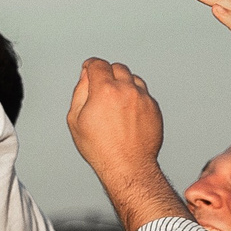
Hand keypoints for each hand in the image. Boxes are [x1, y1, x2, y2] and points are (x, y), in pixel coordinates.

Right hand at [65, 59, 182, 230]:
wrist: (128, 166)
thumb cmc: (100, 147)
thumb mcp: (76, 120)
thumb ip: (79, 92)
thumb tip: (86, 77)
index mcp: (105, 90)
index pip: (98, 64)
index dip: (90, 65)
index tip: (89, 69)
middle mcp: (127, 89)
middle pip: (117, 68)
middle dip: (107, 73)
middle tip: (102, 88)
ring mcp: (143, 98)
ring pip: (133, 78)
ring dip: (123, 83)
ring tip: (116, 102)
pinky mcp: (154, 108)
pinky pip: (144, 93)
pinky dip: (135, 97)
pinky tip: (128, 113)